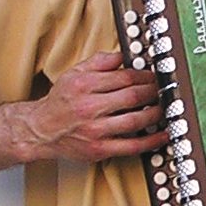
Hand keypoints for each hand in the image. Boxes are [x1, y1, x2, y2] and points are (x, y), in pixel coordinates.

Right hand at [24, 51, 166, 162]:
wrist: (40, 130)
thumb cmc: (60, 102)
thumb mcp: (74, 73)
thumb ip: (99, 62)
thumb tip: (122, 56)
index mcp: (84, 86)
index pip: (124, 77)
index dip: (145, 75)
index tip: (154, 76)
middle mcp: (89, 108)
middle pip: (133, 96)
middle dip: (154, 91)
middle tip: (164, 90)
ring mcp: (95, 130)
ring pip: (136, 120)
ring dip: (156, 113)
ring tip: (165, 108)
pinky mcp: (99, 149)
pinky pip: (132, 146)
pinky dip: (151, 141)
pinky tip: (163, 135)